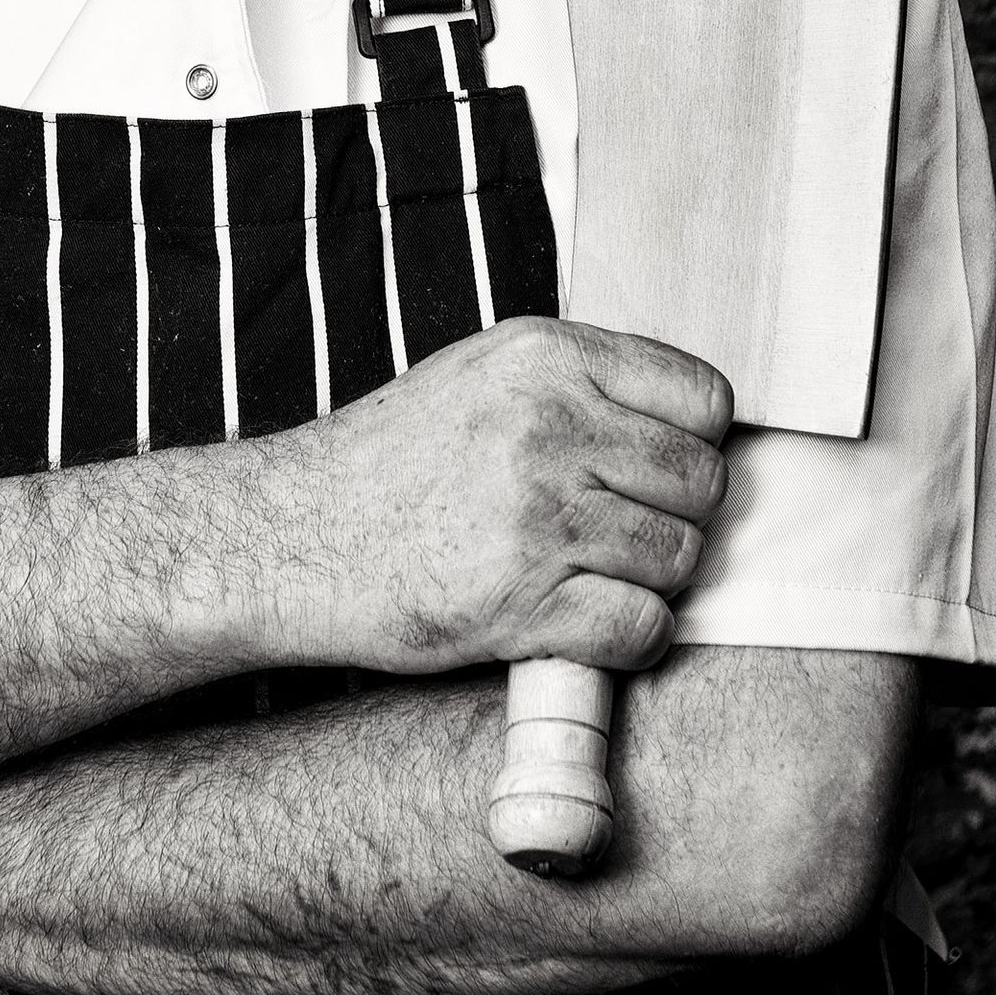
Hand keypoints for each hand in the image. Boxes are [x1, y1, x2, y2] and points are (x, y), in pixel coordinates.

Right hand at [299, 316, 730, 676]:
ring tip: (591, 571)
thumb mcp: (478, 375)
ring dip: (649, 578)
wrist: (292, 537)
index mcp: (545, 357)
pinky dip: (627, 637)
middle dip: (675, 515)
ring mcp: (541, 516)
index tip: (658, 468)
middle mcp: (551, 426)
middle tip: (621, 529)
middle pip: (701, 482)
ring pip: (680, 557)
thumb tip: (682, 422)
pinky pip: (643, 627)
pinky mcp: (526, 603)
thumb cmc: (386, 462)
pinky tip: (582, 619)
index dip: (694, 441)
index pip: (703, 397)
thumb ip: (575, 382)